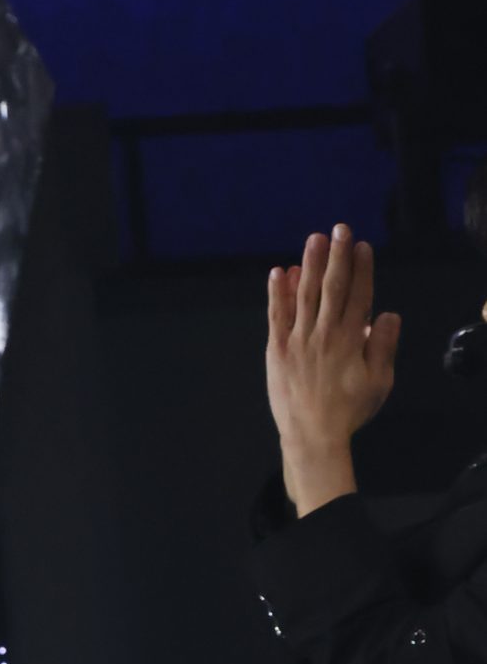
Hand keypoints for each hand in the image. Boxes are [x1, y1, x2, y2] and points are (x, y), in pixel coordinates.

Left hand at [266, 225, 400, 511]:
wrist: (312, 436)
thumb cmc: (349, 410)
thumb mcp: (379, 382)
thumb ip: (383, 346)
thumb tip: (388, 314)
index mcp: (351, 339)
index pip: (359, 295)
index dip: (361, 268)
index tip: (362, 246)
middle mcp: (324, 333)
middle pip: (332, 287)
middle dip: (337, 256)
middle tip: (339, 228)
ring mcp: (298, 339)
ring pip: (305, 295)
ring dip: (309, 264)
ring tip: (314, 239)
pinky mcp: (276, 349)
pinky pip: (276, 315)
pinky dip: (277, 293)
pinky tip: (278, 272)